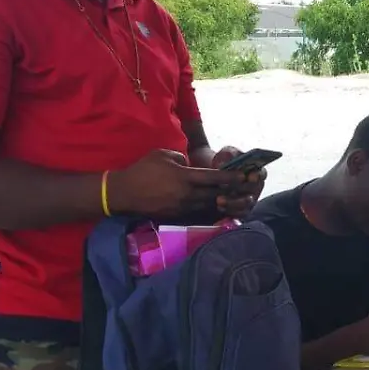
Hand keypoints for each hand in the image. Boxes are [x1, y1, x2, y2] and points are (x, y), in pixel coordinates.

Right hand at [106, 149, 243, 220]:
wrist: (124, 193)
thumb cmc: (143, 169)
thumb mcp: (164, 154)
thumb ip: (183, 159)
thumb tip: (192, 166)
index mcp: (185, 177)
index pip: (214, 178)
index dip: (231, 177)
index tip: (244, 176)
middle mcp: (187, 194)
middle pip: (216, 194)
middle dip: (230, 192)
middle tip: (243, 188)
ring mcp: (182, 207)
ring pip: (208, 205)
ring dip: (220, 201)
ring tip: (231, 197)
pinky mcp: (177, 215)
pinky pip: (197, 211)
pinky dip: (206, 208)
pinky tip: (212, 204)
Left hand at [212, 146, 266, 218]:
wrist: (213, 175)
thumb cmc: (224, 162)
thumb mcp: (226, 153)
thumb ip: (228, 154)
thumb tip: (225, 163)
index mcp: (257, 171)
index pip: (262, 174)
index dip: (258, 175)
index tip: (251, 176)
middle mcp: (256, 187)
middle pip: (254, 190)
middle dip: (241, 190)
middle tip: (228, 188)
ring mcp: (250, 200)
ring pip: (246, 204)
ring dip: (233, 203)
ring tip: (219, 200)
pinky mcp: (242, 211)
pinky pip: (239, 214)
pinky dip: (229, 211)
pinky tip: (219, 206)